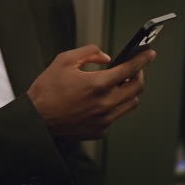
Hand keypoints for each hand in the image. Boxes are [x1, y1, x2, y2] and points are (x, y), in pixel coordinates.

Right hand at [27, 45, 156, 139]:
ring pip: (130, 104)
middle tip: (133, 68)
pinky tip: (101, 101)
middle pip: (137, 88)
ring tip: (118, 84)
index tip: (149, 53)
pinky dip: (113, 107)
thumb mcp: (63, 61)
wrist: (35, 120)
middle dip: (139, 74)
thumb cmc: (46, 90)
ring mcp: (103, 120)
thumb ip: (88, 52)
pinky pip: (115, 117)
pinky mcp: (99, 131)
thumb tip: (106, 57)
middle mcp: (104, 104)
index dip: (142, 59)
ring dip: (128, 92)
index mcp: (97, 84)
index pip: (130, 69)